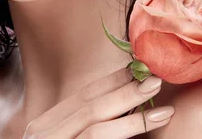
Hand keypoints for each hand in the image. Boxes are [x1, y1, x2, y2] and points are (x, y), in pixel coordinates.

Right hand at [21, 67, 173, 138]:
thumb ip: (85, 130)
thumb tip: (123, 108)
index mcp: (44, 127)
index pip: (81, 96)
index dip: (111, 80)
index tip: (138, 68)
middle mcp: (42, 134)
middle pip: (87, 103)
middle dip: (123, 87)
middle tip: (154, 77)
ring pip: (93, 119)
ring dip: (129, 104)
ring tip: (159, 97)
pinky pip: (97, 138)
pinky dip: (127, 127)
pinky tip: (150, 121)